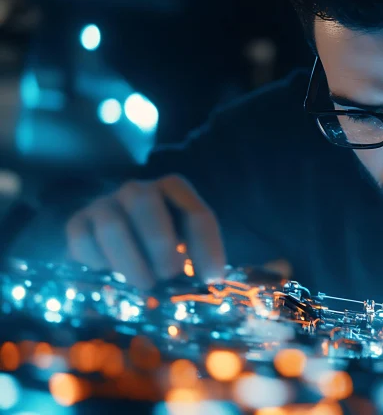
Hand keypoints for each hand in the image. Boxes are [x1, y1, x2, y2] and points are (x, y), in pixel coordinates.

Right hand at [65, 174, 225, 289]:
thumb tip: (209, 287)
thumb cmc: (159, 243)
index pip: (195, 212)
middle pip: (145, 203)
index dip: (206, 247)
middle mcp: (138, 190)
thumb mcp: (184, 243)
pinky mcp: (77, 223)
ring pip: (111, 226)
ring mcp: (104, 204)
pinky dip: (99, 263)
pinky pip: (82, 242)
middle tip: (169, 275)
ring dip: (131, 261)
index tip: (211, 280)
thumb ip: (195, 257)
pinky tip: (112, 276)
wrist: (111, 235)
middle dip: (160, 244)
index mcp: (173, 189)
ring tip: (145, 285)